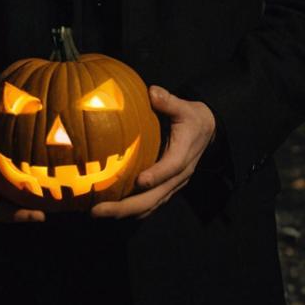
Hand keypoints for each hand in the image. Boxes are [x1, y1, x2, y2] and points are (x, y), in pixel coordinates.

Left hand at [91, 86, 215, 220]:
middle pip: (154, 197)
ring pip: (150, 205)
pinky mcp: (166, 189)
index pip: (171, 168)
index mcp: (183, 154)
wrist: (206, 132)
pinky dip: (130, 210)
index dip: (156, 175)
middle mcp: (179, 176)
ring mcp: (172, 185)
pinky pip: (149, 204)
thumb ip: (168, 101)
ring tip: (98, 212)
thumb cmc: (190, 118)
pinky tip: (110, 210)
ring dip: (124, 212)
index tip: (139, 181)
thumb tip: (152, 92)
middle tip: (98, 209)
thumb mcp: (184, 107)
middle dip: (126, 206)